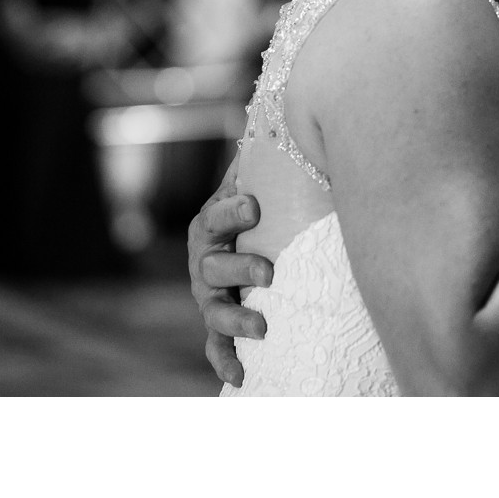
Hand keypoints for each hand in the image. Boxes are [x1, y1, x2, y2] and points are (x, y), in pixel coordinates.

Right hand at [187, 160, 272, 386]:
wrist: (249, 240)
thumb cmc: (262, 207)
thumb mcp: (260, 181)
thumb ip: (268, 160)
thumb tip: (294, 119)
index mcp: (211, 222)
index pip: (216, 216)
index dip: (232, 211)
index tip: (254, 206)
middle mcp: (205, 261)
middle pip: (214, 266)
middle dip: (240, 268)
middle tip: (268, 272)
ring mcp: (210, 296)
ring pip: (214, 310)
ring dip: (235, 320)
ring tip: (262, 328)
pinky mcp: (219, 325)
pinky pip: (215, 347)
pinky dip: (224, 362)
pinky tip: (241, 377)